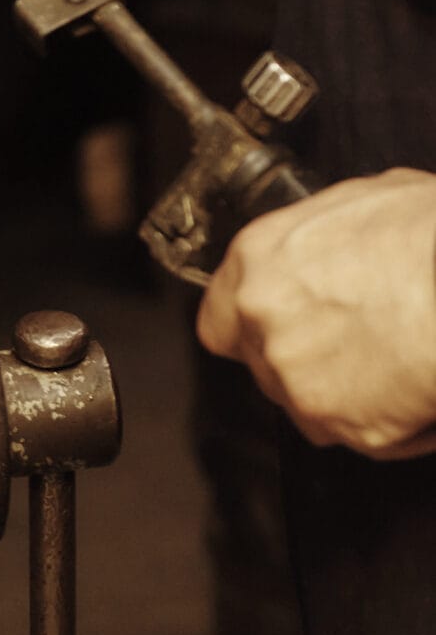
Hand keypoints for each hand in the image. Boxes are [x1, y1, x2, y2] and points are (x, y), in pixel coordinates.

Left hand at [197, 170, 435, 457]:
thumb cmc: (426, 239)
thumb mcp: (364, 198)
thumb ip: (322, 236)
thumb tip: (336, 243)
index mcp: (258, 261)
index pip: (219, 318)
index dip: (251, 328)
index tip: (277, 328)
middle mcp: (264, 325)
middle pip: (268, 364)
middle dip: (309, 359)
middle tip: (359, 339)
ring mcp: (299, 383)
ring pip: (312, 404)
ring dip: (348, 393)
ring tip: (398, 359)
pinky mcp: (346, 429)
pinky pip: (367, 436)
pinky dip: (394, 423)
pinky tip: (419, 387)